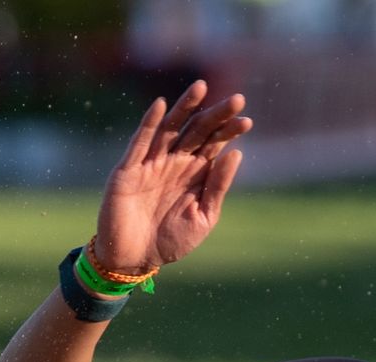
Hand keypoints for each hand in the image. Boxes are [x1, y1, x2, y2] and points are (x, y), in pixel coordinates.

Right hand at [93, 81, 251, 274]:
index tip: (247, 121)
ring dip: (185, 108)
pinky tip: (161, 105)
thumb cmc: (170, 242)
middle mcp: (174, 163)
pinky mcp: (128, 171)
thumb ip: (217, 187)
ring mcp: (151, 164)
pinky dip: (149, 123)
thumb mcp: (202, 218)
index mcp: (194, 173)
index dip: (229, 131)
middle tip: (237, 99)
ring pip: (170, 129)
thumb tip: (236, 154)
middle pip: (197, 131)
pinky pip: (139, 143)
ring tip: (202, 87)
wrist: (133, 260)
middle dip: (216, 115)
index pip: (214, 144)